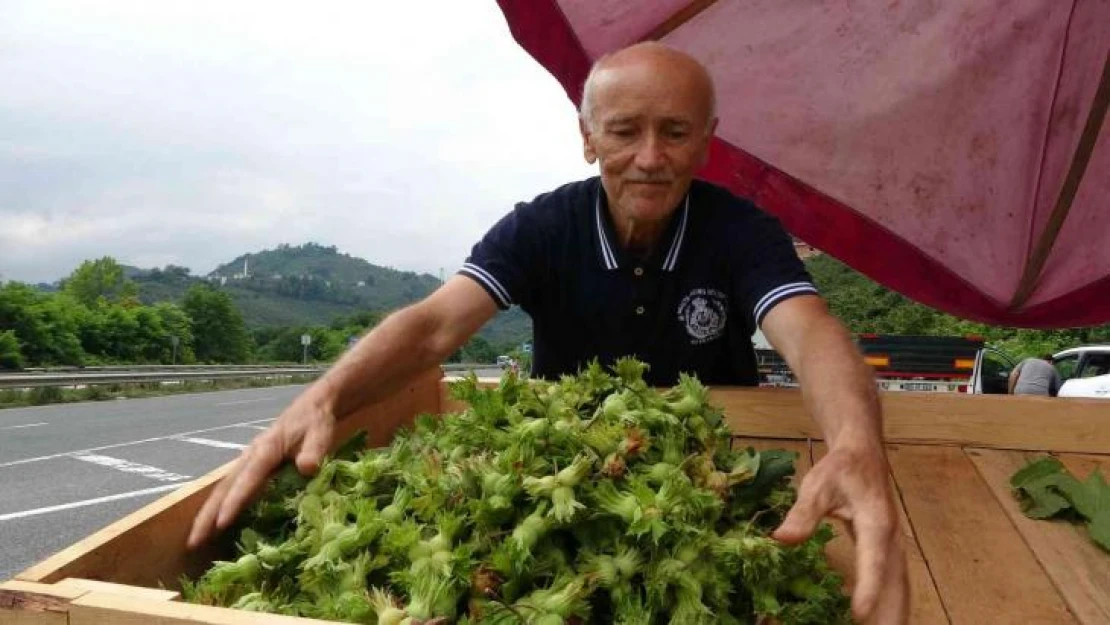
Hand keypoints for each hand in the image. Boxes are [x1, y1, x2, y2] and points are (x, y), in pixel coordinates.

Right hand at [187, 391, 335, 548]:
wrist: (315, 406)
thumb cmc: (316, 421)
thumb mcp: (320, 433)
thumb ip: (313, 451)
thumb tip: (306, 468)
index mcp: (265, 449)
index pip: (246, 480)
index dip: (233, 503)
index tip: (220, 524)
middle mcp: (251, 456)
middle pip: (224, 488)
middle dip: (207, 515)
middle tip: (193, 541)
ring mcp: (250, 460)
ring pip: (224, 489)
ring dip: (209, 513)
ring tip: (197, 539)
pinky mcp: (255, 465)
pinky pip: (234, 487)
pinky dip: (222, 505)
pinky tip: (218, 524)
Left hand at [772, 444, 909, 623]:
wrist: (861, 454)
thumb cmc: (839, 469)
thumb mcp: (816, 485)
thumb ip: (803, 514)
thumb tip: (781, 539)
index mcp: (875, 524)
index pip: (873, 562)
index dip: (868, 589)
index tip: (860, 615)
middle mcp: (891, 540)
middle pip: (895, 584)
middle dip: (889, 613)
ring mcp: (893, 546)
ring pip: (899, 587)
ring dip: (893, 612)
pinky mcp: (888, 551)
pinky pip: (894, 582)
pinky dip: (890, 603)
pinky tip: (880, 620)